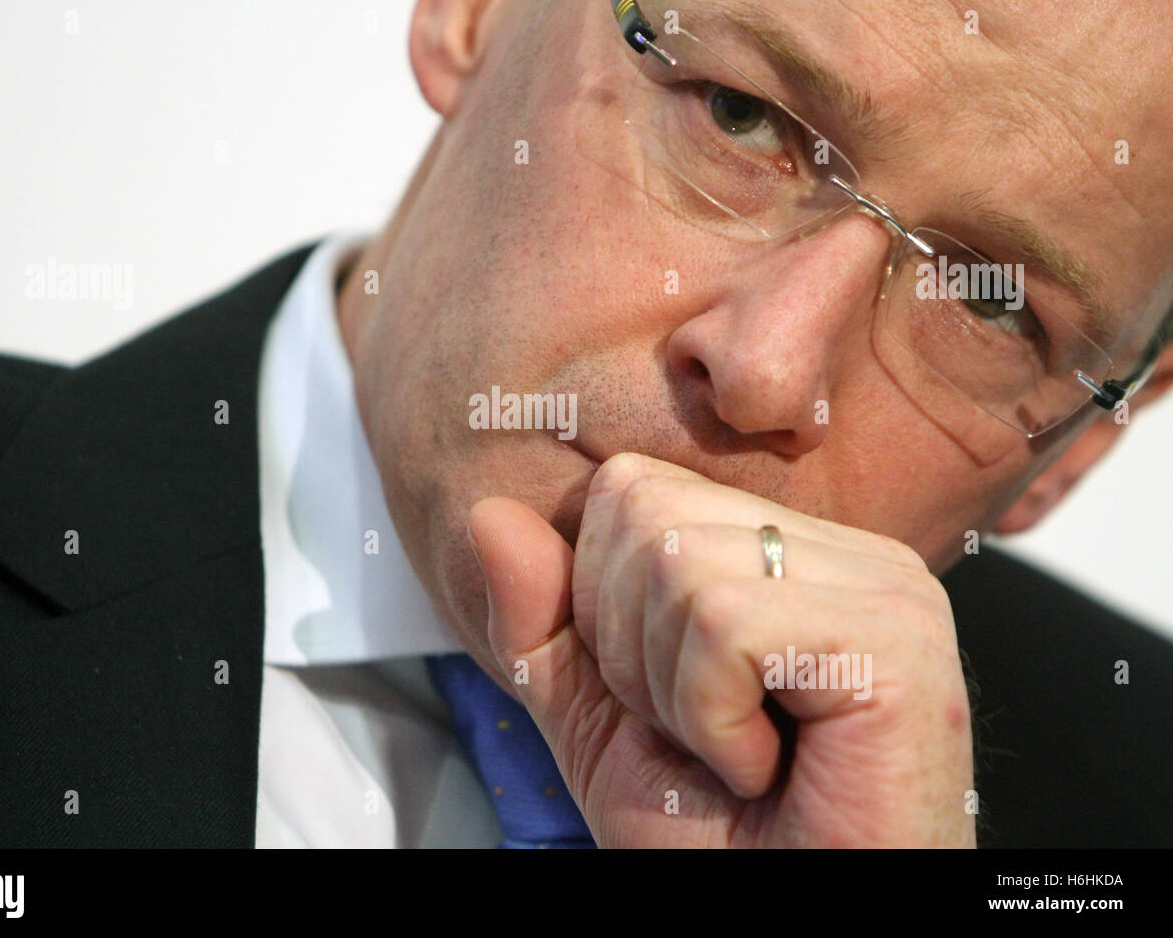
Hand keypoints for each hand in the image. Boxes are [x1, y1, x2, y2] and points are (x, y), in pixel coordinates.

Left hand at [470, 452, 975, 846]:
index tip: (665, 700)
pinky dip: (710, 717)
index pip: (634, 489)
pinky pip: (724, 623)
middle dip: (630, 649)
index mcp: (791, 555)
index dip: (603, 604)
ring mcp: (882, 588)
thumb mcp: (599, 721)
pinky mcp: (894, 638)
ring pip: (679, 561)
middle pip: (646, 512)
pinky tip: (764, 767)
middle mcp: (848, 554)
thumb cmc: (722, 843)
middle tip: (700, 735)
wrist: (797, 924)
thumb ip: (544, 621)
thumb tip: (489, 514)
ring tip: (735, 753)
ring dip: (671, 692)